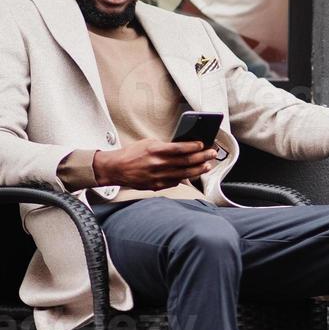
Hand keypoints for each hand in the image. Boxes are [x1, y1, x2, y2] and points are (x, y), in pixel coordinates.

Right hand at [93, 139, 217, 189]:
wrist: (117, 169)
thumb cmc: (132, 154)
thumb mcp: (148, 143)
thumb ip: (166, 145)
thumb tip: (184, 146)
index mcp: (156, 151)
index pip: (180, 148)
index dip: (194, 147)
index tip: (203, 144)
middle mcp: (158, 164)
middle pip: (186, 161)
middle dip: (202, 157)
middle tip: (211, 154)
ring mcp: (159, 176)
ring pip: (185, 173)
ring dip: (198, 169)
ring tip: (207, 165)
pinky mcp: (158, 186)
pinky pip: (176, 182)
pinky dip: (186, 177)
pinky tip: (193, 174)